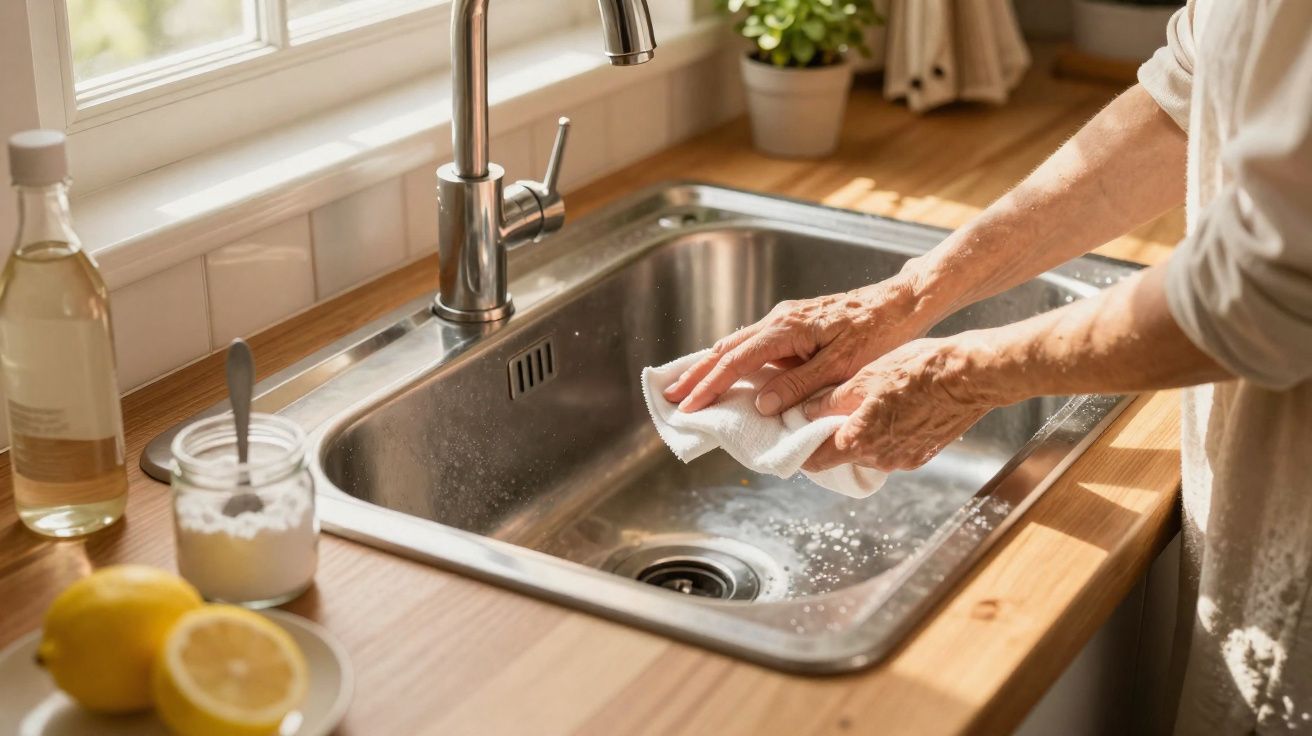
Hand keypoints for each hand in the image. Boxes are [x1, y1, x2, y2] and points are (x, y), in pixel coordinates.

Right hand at [662, 276, 933, 414]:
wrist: (902, 301)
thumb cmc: (877, 333)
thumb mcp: (840, 366)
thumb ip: (798, 384)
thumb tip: (762, 404)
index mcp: (786, 329)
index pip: (736, 362)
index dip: (710, 387)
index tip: (689, 408)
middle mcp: (779, 319)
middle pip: (727, 350)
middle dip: (697, 374)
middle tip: (671, 397)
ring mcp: (785, 319)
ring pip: (738, 345)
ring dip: (711, 367)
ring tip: (690, 387)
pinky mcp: (795, 323)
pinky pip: (754, 344)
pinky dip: (733, 359)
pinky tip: (727, 371)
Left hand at [801, 336, 1006, 471]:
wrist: (971, 376)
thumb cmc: (919, 371)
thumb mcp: (864, 378)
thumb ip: (831, 400)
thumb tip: (806, 411)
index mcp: (859, 442)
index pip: (815, 461)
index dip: (799, 449)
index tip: (790, 437)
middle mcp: (881, 459)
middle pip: (841, 457)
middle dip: (828, 439)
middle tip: (821, 414)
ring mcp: (905, 459)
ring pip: (868, 452)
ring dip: (858, 435)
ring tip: (857, 407)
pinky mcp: (924, 453)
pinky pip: (892, 448)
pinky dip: (882, 435)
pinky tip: (886, 410)